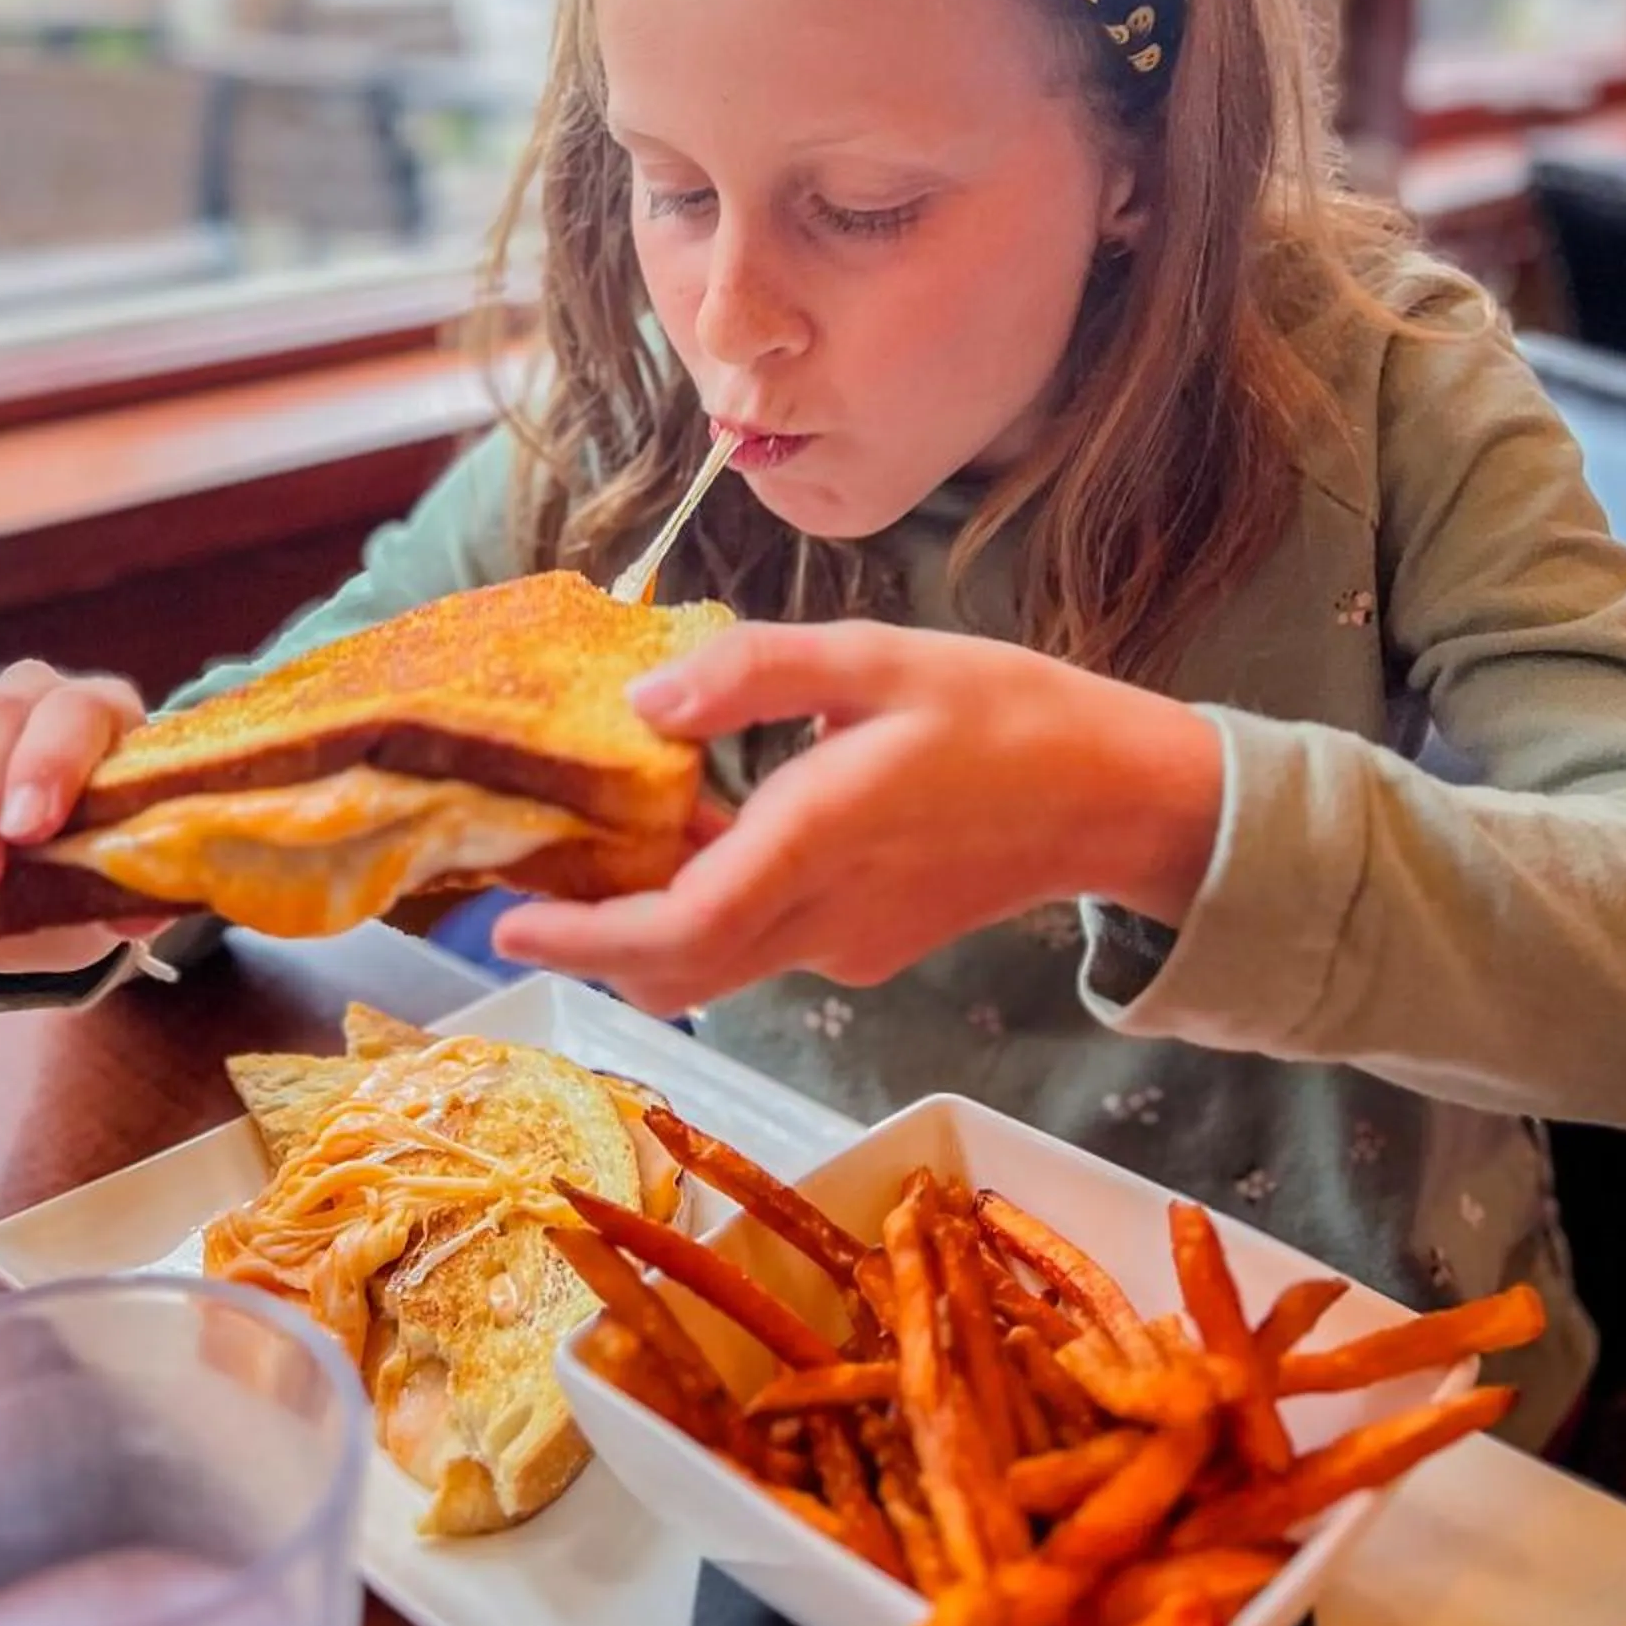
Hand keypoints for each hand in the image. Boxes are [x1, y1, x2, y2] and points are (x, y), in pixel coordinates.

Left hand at [494, 620, 1223, 1016]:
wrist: (1116, 798)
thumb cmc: (1004, 712)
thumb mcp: (876, 657)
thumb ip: (753, 674)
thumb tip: (643, 705)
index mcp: (820, 837)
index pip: (677, 927)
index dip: (582, 938)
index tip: (509, 926)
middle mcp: (824, 915)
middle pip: (676, 968)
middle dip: (587, 944)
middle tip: (518, 892)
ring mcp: (847, 944)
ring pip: (714, 964)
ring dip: (640, 929)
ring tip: (588, 854)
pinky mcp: (867, 946)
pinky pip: (761, 943)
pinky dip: (704, 912)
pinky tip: (693, 835)